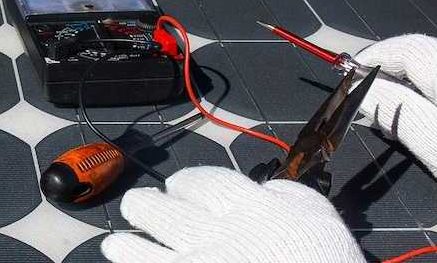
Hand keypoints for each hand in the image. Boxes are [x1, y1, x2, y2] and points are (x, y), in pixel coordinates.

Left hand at [101, 166, 365, 262]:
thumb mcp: (320, 217)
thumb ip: (288, 196)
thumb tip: (265, 190)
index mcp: (249, 209)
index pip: (206, 185)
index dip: (187, 182)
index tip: (177, 185)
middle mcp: (215, 235)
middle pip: (167, 212)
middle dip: (147, 205)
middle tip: (137, 203)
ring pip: (144, 251)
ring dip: (128, 245)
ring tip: (115, 243)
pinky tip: (121, 260)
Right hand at [355, 34, 436, 227]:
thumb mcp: (429, 137)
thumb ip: (393, 107)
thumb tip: (364, 87)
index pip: (404, 47)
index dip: (374, 57)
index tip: (350, 73)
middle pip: (427, 58)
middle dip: (395, 74)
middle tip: (373, 100)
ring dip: (421, 88)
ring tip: (405, 116)